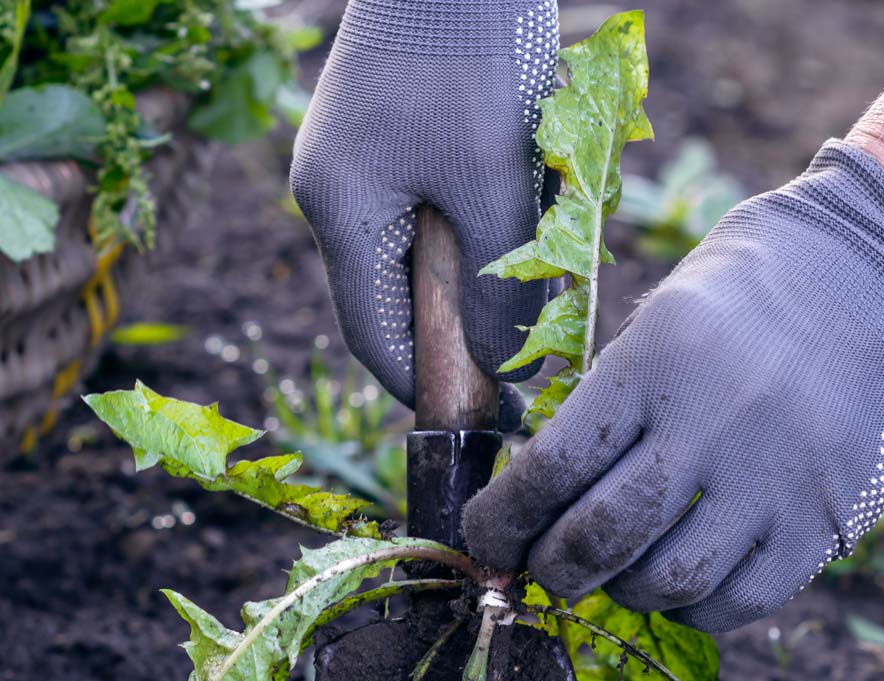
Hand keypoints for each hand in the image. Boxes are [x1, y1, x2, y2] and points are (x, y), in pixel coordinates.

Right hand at [289, 0, 559, 424]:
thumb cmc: (473, 51)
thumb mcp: (495, 182)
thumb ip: (497, 285)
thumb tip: (501, 369)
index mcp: (342, 214)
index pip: (376, 338)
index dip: (427, 386)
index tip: (483, 413)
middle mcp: (339, 197)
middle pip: (396, 303)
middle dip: (456, 335)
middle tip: (520, 357)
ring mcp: (360, 167)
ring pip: (417, 261)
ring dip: (471, 282)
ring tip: (530, 288)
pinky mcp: (390, 142)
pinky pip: (430, 215)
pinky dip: (472, 235)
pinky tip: (516, 228)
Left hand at [464, 141, 883, 631]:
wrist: (874, 272)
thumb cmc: (740, 293)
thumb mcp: (655, 320)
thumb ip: (605, 408)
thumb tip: (542, 500)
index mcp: (654, 361)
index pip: (551, 468)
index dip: (502, 520)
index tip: (486, 538)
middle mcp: (714, 422)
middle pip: (600, 537)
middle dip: (550, 568)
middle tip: (541, 567)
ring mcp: (777, 476)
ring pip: (668, 581)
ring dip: (620, 591)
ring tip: (615, 571)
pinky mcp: (827, 517)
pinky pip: (741, 601)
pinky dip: (693, 608)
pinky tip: (680, 583)